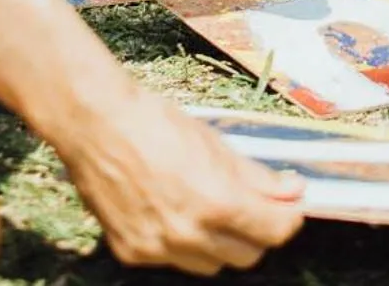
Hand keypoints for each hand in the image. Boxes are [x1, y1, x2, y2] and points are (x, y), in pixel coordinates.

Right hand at [62, 91, 304, 274]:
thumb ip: (257, 177)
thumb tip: (292, 192)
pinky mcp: (132, 252)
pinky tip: (174, 212)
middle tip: (253, 208)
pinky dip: (183, 243)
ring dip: (221, 243)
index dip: (288, 219)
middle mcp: (188, 234)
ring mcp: (157, 248)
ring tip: (209, 208)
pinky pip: (173, 259)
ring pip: (211, 264)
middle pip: (246, 257)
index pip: (274, 233)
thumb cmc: (157, 124)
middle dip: (257, 234)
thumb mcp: (216, 145)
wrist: (97, 125)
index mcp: (216, 203)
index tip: (288, 208)